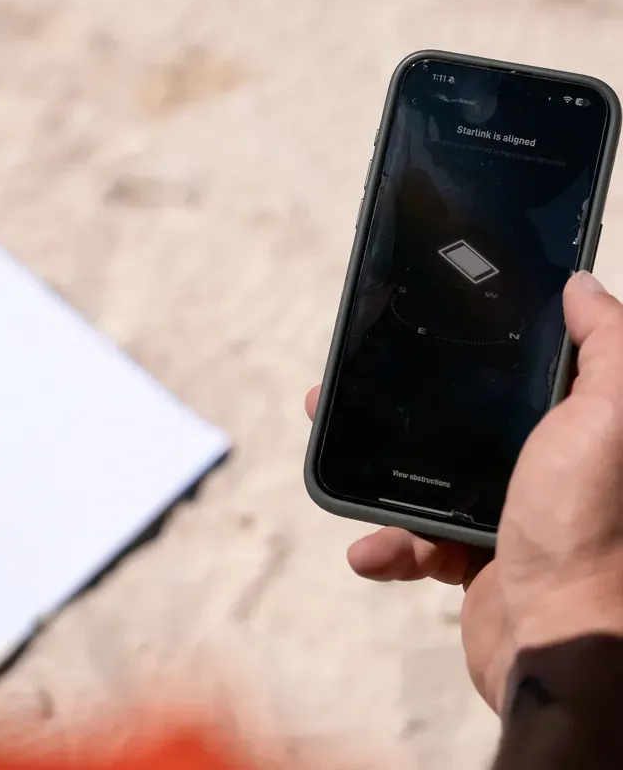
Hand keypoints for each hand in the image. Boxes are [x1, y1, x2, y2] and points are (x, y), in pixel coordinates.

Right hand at [305, 271, 622, 712]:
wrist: (561, 644)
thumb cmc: (586, 526)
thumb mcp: (608, 418)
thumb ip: (607, 346)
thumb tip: (582, 285)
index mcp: (570, 428)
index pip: (513, 374)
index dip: (469, 350)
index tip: (420, 331)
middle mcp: (541, 465)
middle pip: (455, 420)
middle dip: (398, 409)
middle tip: (345, 394)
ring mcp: (504, 512)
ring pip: (423, 476)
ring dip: (375, 476)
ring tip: (334, 466)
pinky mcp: (473, 557)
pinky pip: (416, 538)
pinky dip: (389, 544)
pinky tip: (372, 551)